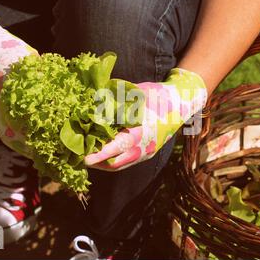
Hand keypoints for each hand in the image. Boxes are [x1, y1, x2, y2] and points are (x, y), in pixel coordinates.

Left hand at [84, 68, 206, 170]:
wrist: (181, 103)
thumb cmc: (158, 96)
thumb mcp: (137, 94)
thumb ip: (116, 100)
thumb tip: (92, 105)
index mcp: (141, 134)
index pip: (115, 149)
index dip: (98, 154)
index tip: (82, 157)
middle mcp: (144, 147)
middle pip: (115, 164)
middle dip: (96, 162)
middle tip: (78, 157)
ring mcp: (146, 152)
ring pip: (120, 164)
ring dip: (103, 162)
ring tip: (87, 155)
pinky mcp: (147, 152)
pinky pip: (127, 161)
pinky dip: (113, 159)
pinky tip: (103, 150)